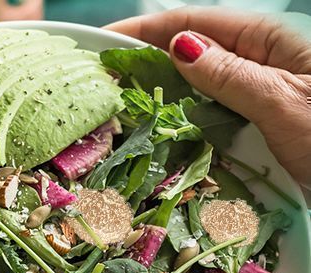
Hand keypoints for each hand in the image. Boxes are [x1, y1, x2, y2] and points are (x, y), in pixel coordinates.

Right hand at [105, 7, 310, 187]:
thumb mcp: (283, 101)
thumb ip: (229, 75)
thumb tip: (176, 45)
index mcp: (269, 39)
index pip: (192, 23)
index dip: (141, 31)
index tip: (100, 42)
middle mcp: (263, 62)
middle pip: (190, 56)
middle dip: (144, 66)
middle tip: (99, 85)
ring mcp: (262, 96)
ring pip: (199, 91)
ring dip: (162, 101)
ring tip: (119, 112)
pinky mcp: (264, 128)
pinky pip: (214, 121)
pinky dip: (185, 127)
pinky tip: (162, 137)